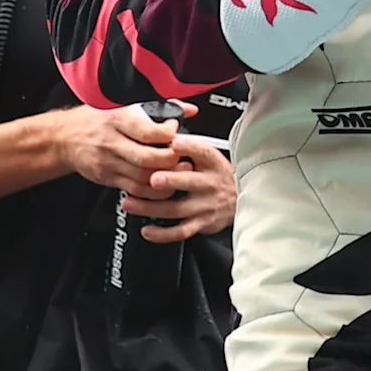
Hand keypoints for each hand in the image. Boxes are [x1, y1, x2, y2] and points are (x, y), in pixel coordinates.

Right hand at [61, 103, 187, 197]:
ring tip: (179, 172)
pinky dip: (152, 191)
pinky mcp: (107, 178)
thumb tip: (189, 110)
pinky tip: (163, 185)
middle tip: (184, 157)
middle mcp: (112, 142)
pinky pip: (134, 189)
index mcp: (117, 119)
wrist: (65, 137)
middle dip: (171, 160)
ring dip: (165, 178)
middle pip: (147, 158)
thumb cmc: (97, 119)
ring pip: (142, 178)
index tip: (176, 131)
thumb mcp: (124, 105)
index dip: (168, 134)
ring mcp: (108, 163)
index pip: (147, 131)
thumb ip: (160, 107)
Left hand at [120, 133, 236, 241]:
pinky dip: (162, 234)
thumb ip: (188, 147)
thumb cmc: (217, 175)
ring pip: (177, 208)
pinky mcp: (202, 223)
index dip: (188, 147)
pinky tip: (147, 230)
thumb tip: (162, 136)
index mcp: (211, 162)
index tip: (174, 144)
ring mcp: (205, 205)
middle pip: (189, 182)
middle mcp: (209, 183)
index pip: (201, 151)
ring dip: (151, 207)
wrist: (240, 198)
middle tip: (152, 179)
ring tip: (130, 203)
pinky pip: (181, 231)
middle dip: (170, 180)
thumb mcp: (209, 156)